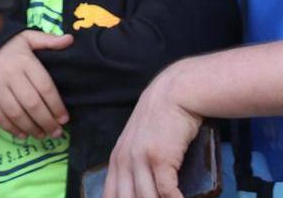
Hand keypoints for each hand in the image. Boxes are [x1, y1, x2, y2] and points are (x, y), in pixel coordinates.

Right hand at [0, 30, 73, 138]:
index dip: (56, 106)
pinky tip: (23, 134)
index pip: (45, 87)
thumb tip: (69, 39)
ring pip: (16, 113)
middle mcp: (9, 74)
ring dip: (31, 128)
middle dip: (46, 122)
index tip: (64, 118)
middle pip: (32, 104)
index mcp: (24, 60)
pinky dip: (12, 128)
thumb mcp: (27, 38)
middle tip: (56, 132)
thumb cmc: (6, 45)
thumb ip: (48, 41)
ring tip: (42, 135)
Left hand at [103, 69, 201, 197]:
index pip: (109, 195)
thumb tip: (139, 190)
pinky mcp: (160, 158)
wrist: (174, 94)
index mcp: (116, 159)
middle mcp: (123, 161)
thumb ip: (133, 164)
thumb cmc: (161, 120)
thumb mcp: (137, 142)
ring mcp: (140, 160)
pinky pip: (166, 192)